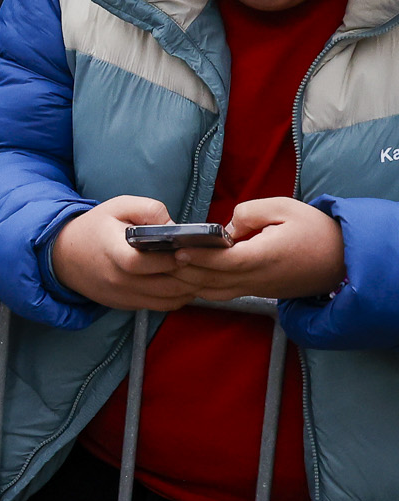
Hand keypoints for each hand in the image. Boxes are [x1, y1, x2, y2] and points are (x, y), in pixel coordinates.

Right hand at [49, 196, 197, 310]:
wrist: (65, 257)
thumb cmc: (94, 229)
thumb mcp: (117, 207)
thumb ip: (148, 209)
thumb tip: (175, 225)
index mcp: (113, 252)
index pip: (141, 263)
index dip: (168, 260)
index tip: (186, 251)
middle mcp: (117, 279)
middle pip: (163, 286)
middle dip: (190, 276)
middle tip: (206, 263)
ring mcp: (123, 295)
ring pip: (168, 300)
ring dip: (189, 288)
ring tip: (199, 273)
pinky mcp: (128, 305)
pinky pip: (162, 306)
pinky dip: (179, 297)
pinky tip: (185, 282)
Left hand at [170, 197, 346, 302]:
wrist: (343, 259)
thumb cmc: (316, 230)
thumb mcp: (285, 207)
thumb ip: (249, 213)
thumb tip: (224, 229)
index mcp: (266, 257)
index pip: (225, 262)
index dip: (199, 257)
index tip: (177, 249)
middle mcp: (259, 278)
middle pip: (213, 281)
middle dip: (183, 270)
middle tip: (157, 258)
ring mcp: (258, 289)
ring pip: (215, 291)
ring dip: (188, 281)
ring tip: (164, 265)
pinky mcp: (257, 292)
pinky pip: (224, 293)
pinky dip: (202, 287)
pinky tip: (186, 275)